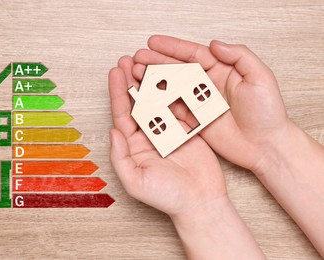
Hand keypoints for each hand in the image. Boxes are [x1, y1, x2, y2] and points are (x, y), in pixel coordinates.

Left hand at [108, 55, 226, 216]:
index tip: (115, 72)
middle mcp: (149, 136)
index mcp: (134, 146)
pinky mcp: (188, 130)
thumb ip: (120, 156)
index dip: (118, 92)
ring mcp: (169, 131)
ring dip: (151, 81)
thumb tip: (113, 130)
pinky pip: (179, 107)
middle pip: (138, 103)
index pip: (122, 114)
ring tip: (146, 61)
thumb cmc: (167, 197)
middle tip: (128, 59)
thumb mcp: (135, 181)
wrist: (201, 203)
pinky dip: (175, 91)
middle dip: (132, 81)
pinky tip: (169, 75)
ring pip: (158, 101)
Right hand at [133, 35, 290, 172]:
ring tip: (136, 75)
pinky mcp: (195, 121)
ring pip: (172, 88)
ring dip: (154, 81)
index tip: (154, 43)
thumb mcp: (261, 78)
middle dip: (156, 62)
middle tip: (137, 58)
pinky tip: (146, 97)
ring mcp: (200, 103)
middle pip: (177, 69)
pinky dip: (159, 103)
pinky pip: (174, 109)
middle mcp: (208, 85)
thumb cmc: (268, 113)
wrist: (267, 145)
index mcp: (222, 70)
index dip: (172, 47)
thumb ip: (239, 56)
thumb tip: (215, 44)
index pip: (193, 54)